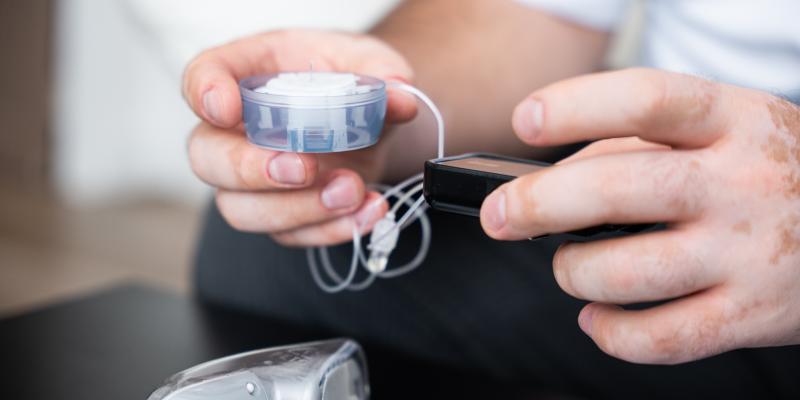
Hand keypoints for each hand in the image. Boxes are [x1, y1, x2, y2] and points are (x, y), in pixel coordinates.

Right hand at [183, 29, 416, 245]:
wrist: (368, 119)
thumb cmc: (346, 77)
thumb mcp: (366, 59)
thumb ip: (379, 72)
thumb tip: (399, 98)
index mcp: (246, 75)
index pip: (201, 77)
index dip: (205, 93)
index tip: (226, 107)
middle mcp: (236, 132)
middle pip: (207, 159)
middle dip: (251, 171)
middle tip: (302, 168)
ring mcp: (254, 180)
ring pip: (243, 210)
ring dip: (299, 209)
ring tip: (352, 191)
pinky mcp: (284, 214)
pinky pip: (292, 235)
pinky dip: (333, 230)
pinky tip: (368, 212)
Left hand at [480, 68, 799, 363]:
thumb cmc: (772, 169)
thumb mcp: (728, 127)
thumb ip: (644, 142)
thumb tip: (555, 177)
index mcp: (733, 120)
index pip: (646, 100)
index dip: (578, 107)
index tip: (526, 122)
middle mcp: (742, 183)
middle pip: (620, 190)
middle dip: (539, 204)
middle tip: (498, 215)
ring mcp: (747, 254)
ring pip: (627, 272)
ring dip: (574, 273)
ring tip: (568, 268)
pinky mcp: (750, 315)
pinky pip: (662, 339)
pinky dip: (612, 333)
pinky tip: (598, 317)